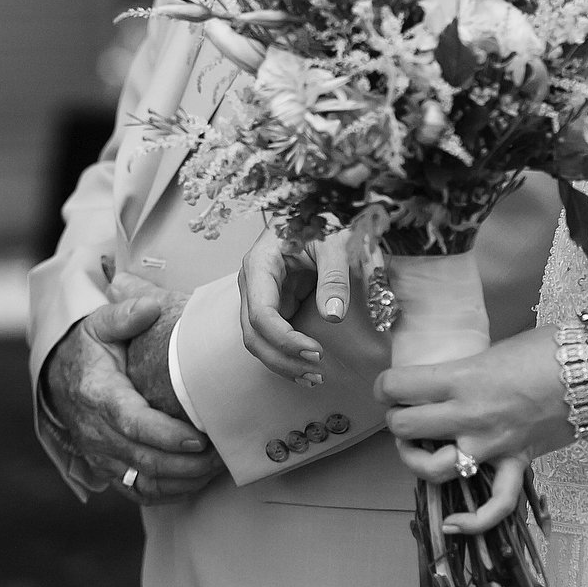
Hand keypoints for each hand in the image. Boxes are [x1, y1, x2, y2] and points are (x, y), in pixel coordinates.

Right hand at [42, 296, 224, 504]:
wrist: (58, 377)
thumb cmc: (89, 348)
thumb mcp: (99, 323)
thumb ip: (125, 314)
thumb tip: (151, 306)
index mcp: (98, 394)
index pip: (132, 422)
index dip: (165, 435)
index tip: (198, 438)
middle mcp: (96, 431)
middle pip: (143, 458)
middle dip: (186, 464)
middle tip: (222, 454)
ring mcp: (101, 455)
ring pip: (144, 481)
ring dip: (183, 481)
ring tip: (217, 468)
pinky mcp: (108, 469)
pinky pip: (139, 491)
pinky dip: (170, 492)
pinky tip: (197, 480)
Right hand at [238, 228, 352, 382]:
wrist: (321, 208)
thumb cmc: (324, 219)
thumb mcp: (334, 242)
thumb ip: (334, 276)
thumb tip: (333, 315)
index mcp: (260, 264)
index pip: (261, 314)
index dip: (284, 339)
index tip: (315, 351)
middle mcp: (253, 282)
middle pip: (253, 334)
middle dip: (282, 358)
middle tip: (316, 372)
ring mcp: (261, 293)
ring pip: (259, 340)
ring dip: (282, 363)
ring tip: (314, 378)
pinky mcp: (274, 301)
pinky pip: (273, 335)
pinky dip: (287, 354)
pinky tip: (308, 367)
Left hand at [377, 329, 572, 533]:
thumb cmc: (548, 347)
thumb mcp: (494, 349)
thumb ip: (466, 370)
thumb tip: (446, 381)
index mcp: (462, 377)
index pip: (399, 386)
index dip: (384, 386)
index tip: (387, 386)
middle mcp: (469, 414)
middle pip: (405, 426)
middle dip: (395, 420)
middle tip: (402, 412)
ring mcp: (492, 444)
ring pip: (433, 468)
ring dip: (416, 461)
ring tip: (416, 448)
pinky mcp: (517, 462)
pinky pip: (494, 504)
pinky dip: (472, 521)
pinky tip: (453, 524)